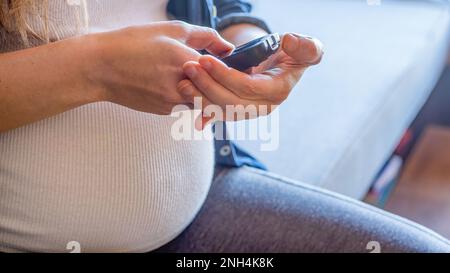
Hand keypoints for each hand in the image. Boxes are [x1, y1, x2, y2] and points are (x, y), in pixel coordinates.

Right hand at [89, 21, 233, 114]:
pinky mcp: (163, 110)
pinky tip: (171, 84)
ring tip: (191, 78)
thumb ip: (205, 37)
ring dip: (204, 93)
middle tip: (221, 80)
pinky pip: (183, 106)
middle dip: (221, 86)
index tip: (233, 70)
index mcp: (186, 61)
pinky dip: (185, 97)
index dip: (229, 71)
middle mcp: (182, 86)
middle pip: (216, 93)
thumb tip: (228, 48)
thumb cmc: (132, 44)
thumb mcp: (171, 30)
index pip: (223, 73)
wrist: (100, 68)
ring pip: (201, 102)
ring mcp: (172, 102)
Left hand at [177, 33, 322, 128]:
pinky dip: (203, 112)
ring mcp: (249, 112)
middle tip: (189, 67)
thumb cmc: (293, 53)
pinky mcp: (238, 110)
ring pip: (221, 111)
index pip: (247, 88)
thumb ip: (305, 47)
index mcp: (278, 92)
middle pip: (230, 102)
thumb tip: (289, 42)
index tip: (206, 60)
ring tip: (183, 81)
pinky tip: (187, 107)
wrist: (282, 62)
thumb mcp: (306, 47)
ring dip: (200, 98)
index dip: (225, 75)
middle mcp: (263, 107)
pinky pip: (219, 114)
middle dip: (207, 86)